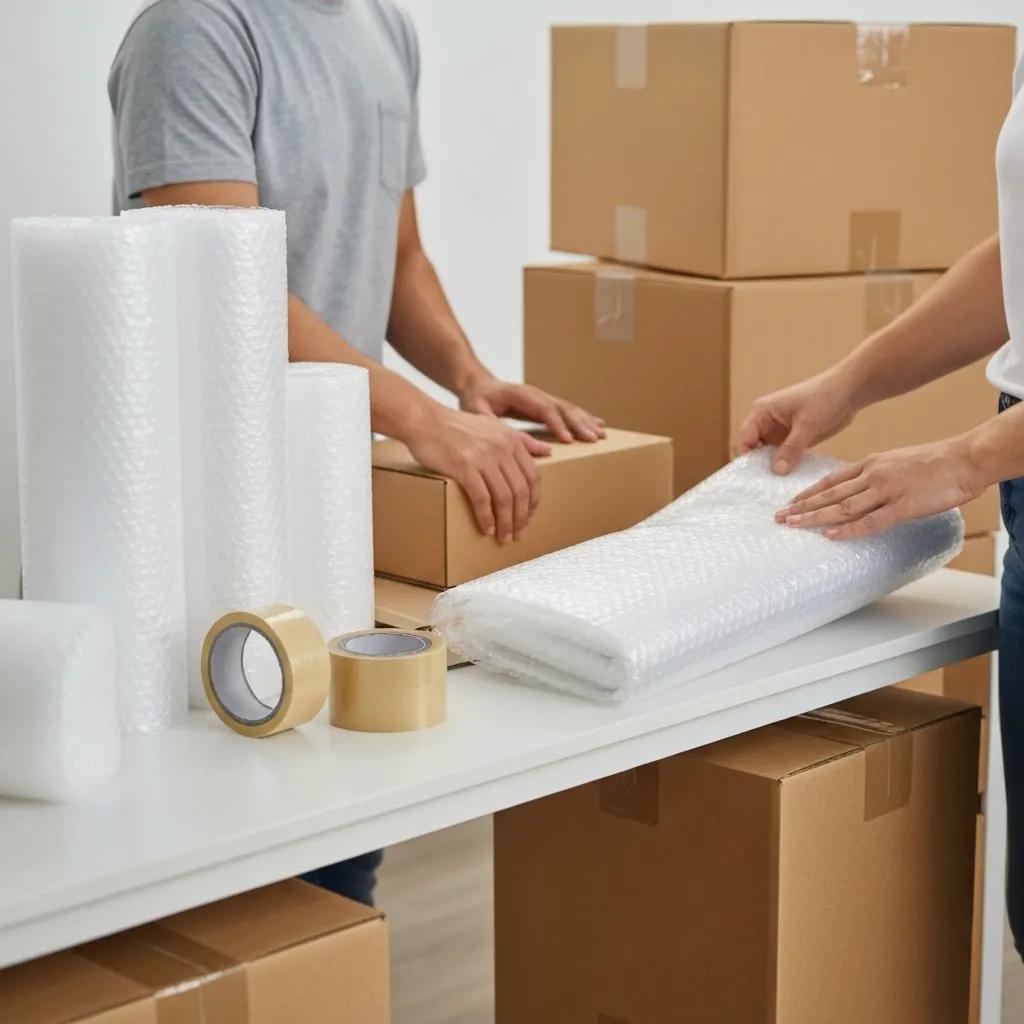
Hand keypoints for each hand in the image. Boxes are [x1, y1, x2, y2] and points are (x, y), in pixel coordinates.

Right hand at [406, 406, 551, 542]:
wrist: (424, 420)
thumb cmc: (456, 426)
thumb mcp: (494, 426)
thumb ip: (521, 439)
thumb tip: (548, 452)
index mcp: (511, 440)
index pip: (532, 477)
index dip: (533, 501)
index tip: (529, 517)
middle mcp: (502, 448)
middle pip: (520, 491)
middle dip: (521, 517)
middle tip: (517, 533)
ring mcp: (484, 457)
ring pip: (504, 498)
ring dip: (505, 522)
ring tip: (503, 537)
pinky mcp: (464, 467)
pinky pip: (482, 499)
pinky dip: (486, 517)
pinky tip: (486, 528)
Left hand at [459, 376, 604, 443]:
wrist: (476, 384)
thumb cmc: (475, 399)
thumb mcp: (477, 411)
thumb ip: (494, 424)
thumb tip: (509, 438)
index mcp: (521, 395)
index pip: (544, 409)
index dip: (557, 424)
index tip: (569, 439)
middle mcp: (535, 394)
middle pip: (562, 407)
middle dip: (579, 423)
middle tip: (595, 438)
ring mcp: (541, 398)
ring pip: (568, 408)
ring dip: (585, 421)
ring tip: (601, 433)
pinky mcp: (544, 404)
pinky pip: (566, 411)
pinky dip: (583, 418)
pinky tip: (597, 423)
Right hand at [733, 370, 858, 474]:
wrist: (849, 391)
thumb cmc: (825, 397)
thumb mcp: (807, 424)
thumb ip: (791, 448)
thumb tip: (777, 471)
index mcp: (762, 412)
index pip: (744, 439)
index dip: (746, 458)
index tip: (753, 477)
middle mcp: (766, 423)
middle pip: (752, 450)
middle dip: (757, 466)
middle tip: (764, 486)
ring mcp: (778, 432)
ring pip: (767, 456)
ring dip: (771, 469)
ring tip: (776, 486)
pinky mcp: (792, 440)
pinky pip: (783, 457)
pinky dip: (785, 467)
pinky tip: (789, 480)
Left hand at [774, 438, 982, 539]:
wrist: (964, 459)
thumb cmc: (935, 462)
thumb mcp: (897, 462)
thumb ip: (877, 475)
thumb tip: (861, 489)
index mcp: (871, 464)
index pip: (831, 480)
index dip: (808, 492)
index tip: (790, 503)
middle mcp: (873, 475)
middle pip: (829, 493)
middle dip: (802, 507)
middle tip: (779, 517)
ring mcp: (886, 490)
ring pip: (842, 506)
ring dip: (815, 517)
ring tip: (794, 525)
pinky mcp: (903, 506)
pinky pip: (870, 521)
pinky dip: (848, 529)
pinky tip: (831, 535)